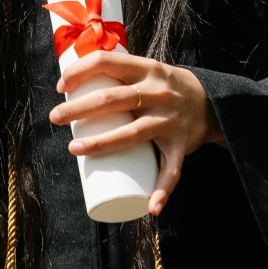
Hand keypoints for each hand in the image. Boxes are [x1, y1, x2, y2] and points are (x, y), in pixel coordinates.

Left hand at [49, 47, 221, 216]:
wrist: (213, 102)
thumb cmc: (165, 86)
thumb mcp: (146, 69)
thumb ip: (117, 71)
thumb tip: (72, 78)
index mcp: (146, 69)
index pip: (106, 62)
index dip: (79, 72)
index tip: (61, 87)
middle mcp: (158, 93)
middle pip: (112, 100)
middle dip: (78, 110)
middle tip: (55, 118)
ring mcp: (169, 120)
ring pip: (132, 134)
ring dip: (101, 144)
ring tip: (74, 149)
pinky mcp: (181, 145)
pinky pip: (172, 170)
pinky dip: (162, 190)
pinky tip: (150, 206)